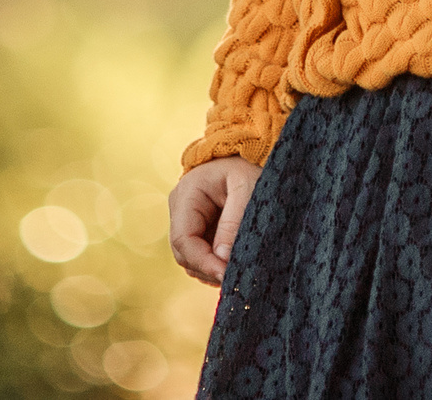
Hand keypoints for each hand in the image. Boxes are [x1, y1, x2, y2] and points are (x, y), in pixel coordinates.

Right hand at [168, 156, 259, 285]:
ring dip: (211, 270)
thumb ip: (234, 222)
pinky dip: (215, 265)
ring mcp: (187, 220)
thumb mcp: (247, 188)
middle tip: (237, 278)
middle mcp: (180, 208)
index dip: (203, 262)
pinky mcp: (199, 229)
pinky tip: (234, 264)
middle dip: (208, 269)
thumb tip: (222, 259)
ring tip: (238, 271)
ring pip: (191, 259)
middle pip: (184, 253)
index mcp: (187, 194)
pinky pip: (201, 255)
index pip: (183, 239)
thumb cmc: (249, 167)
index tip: (227, 275)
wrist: (250, 155)